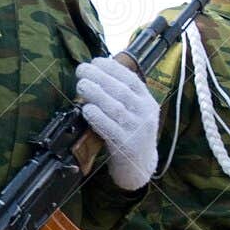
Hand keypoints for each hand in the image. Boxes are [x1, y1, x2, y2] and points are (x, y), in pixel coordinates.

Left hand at [76, 57, 158, 190]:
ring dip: (96, 94)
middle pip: (122, 92)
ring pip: (116, 108)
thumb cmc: (130, 135)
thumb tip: (97, 73)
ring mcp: (137, 131)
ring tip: (81, 85)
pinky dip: (98, 117)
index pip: (132, 80)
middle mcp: (145, 115)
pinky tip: (87, 109)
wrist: (140, 168)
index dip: (113, 68)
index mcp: (148, 103)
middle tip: (82, 70)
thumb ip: (121, 96)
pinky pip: (110, 129)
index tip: (96, 61)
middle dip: (100, 77)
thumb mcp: (134, 113)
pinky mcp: (127, 146)